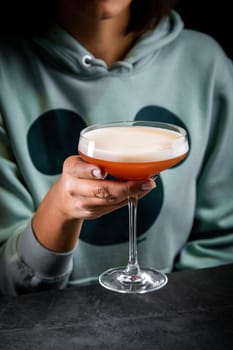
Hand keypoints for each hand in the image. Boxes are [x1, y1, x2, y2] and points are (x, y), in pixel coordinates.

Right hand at [32, 156, 154, 251]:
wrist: (63, 202)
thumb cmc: (76, 176)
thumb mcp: (79, 162)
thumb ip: (95, 160)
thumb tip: (127, 157)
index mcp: (71, 170)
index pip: (78, 170)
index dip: (90, 171)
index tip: (101, 171)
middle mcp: (74, 188)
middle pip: (100, 190)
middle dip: (126, 187)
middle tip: (146, 181)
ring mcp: (84, 204)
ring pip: (110, 200)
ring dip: (133, 193)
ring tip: (148, 184)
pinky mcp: (94, 214)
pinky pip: (115, 206)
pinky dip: (130, 198)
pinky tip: (141, 191)